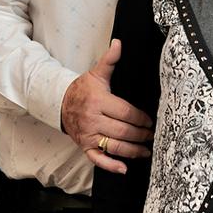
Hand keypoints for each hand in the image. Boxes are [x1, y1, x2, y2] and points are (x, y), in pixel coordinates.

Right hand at [61, 39, 153, 173]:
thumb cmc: (82, 89)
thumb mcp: (96, 73)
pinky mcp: (85, 146)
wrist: (59, 103)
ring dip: (132, 151)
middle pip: (123, 131)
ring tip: (146, 151)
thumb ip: (110, 60)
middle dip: (141, 135)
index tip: (150, 121)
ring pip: (114, 146)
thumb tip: (119, 43)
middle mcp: (94, 120)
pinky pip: (98, 159)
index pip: (126, 113)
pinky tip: (124, 168)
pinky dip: (111, 166)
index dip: (140, 118)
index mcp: (99, 101)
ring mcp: (89, 135)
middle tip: (152, 136)